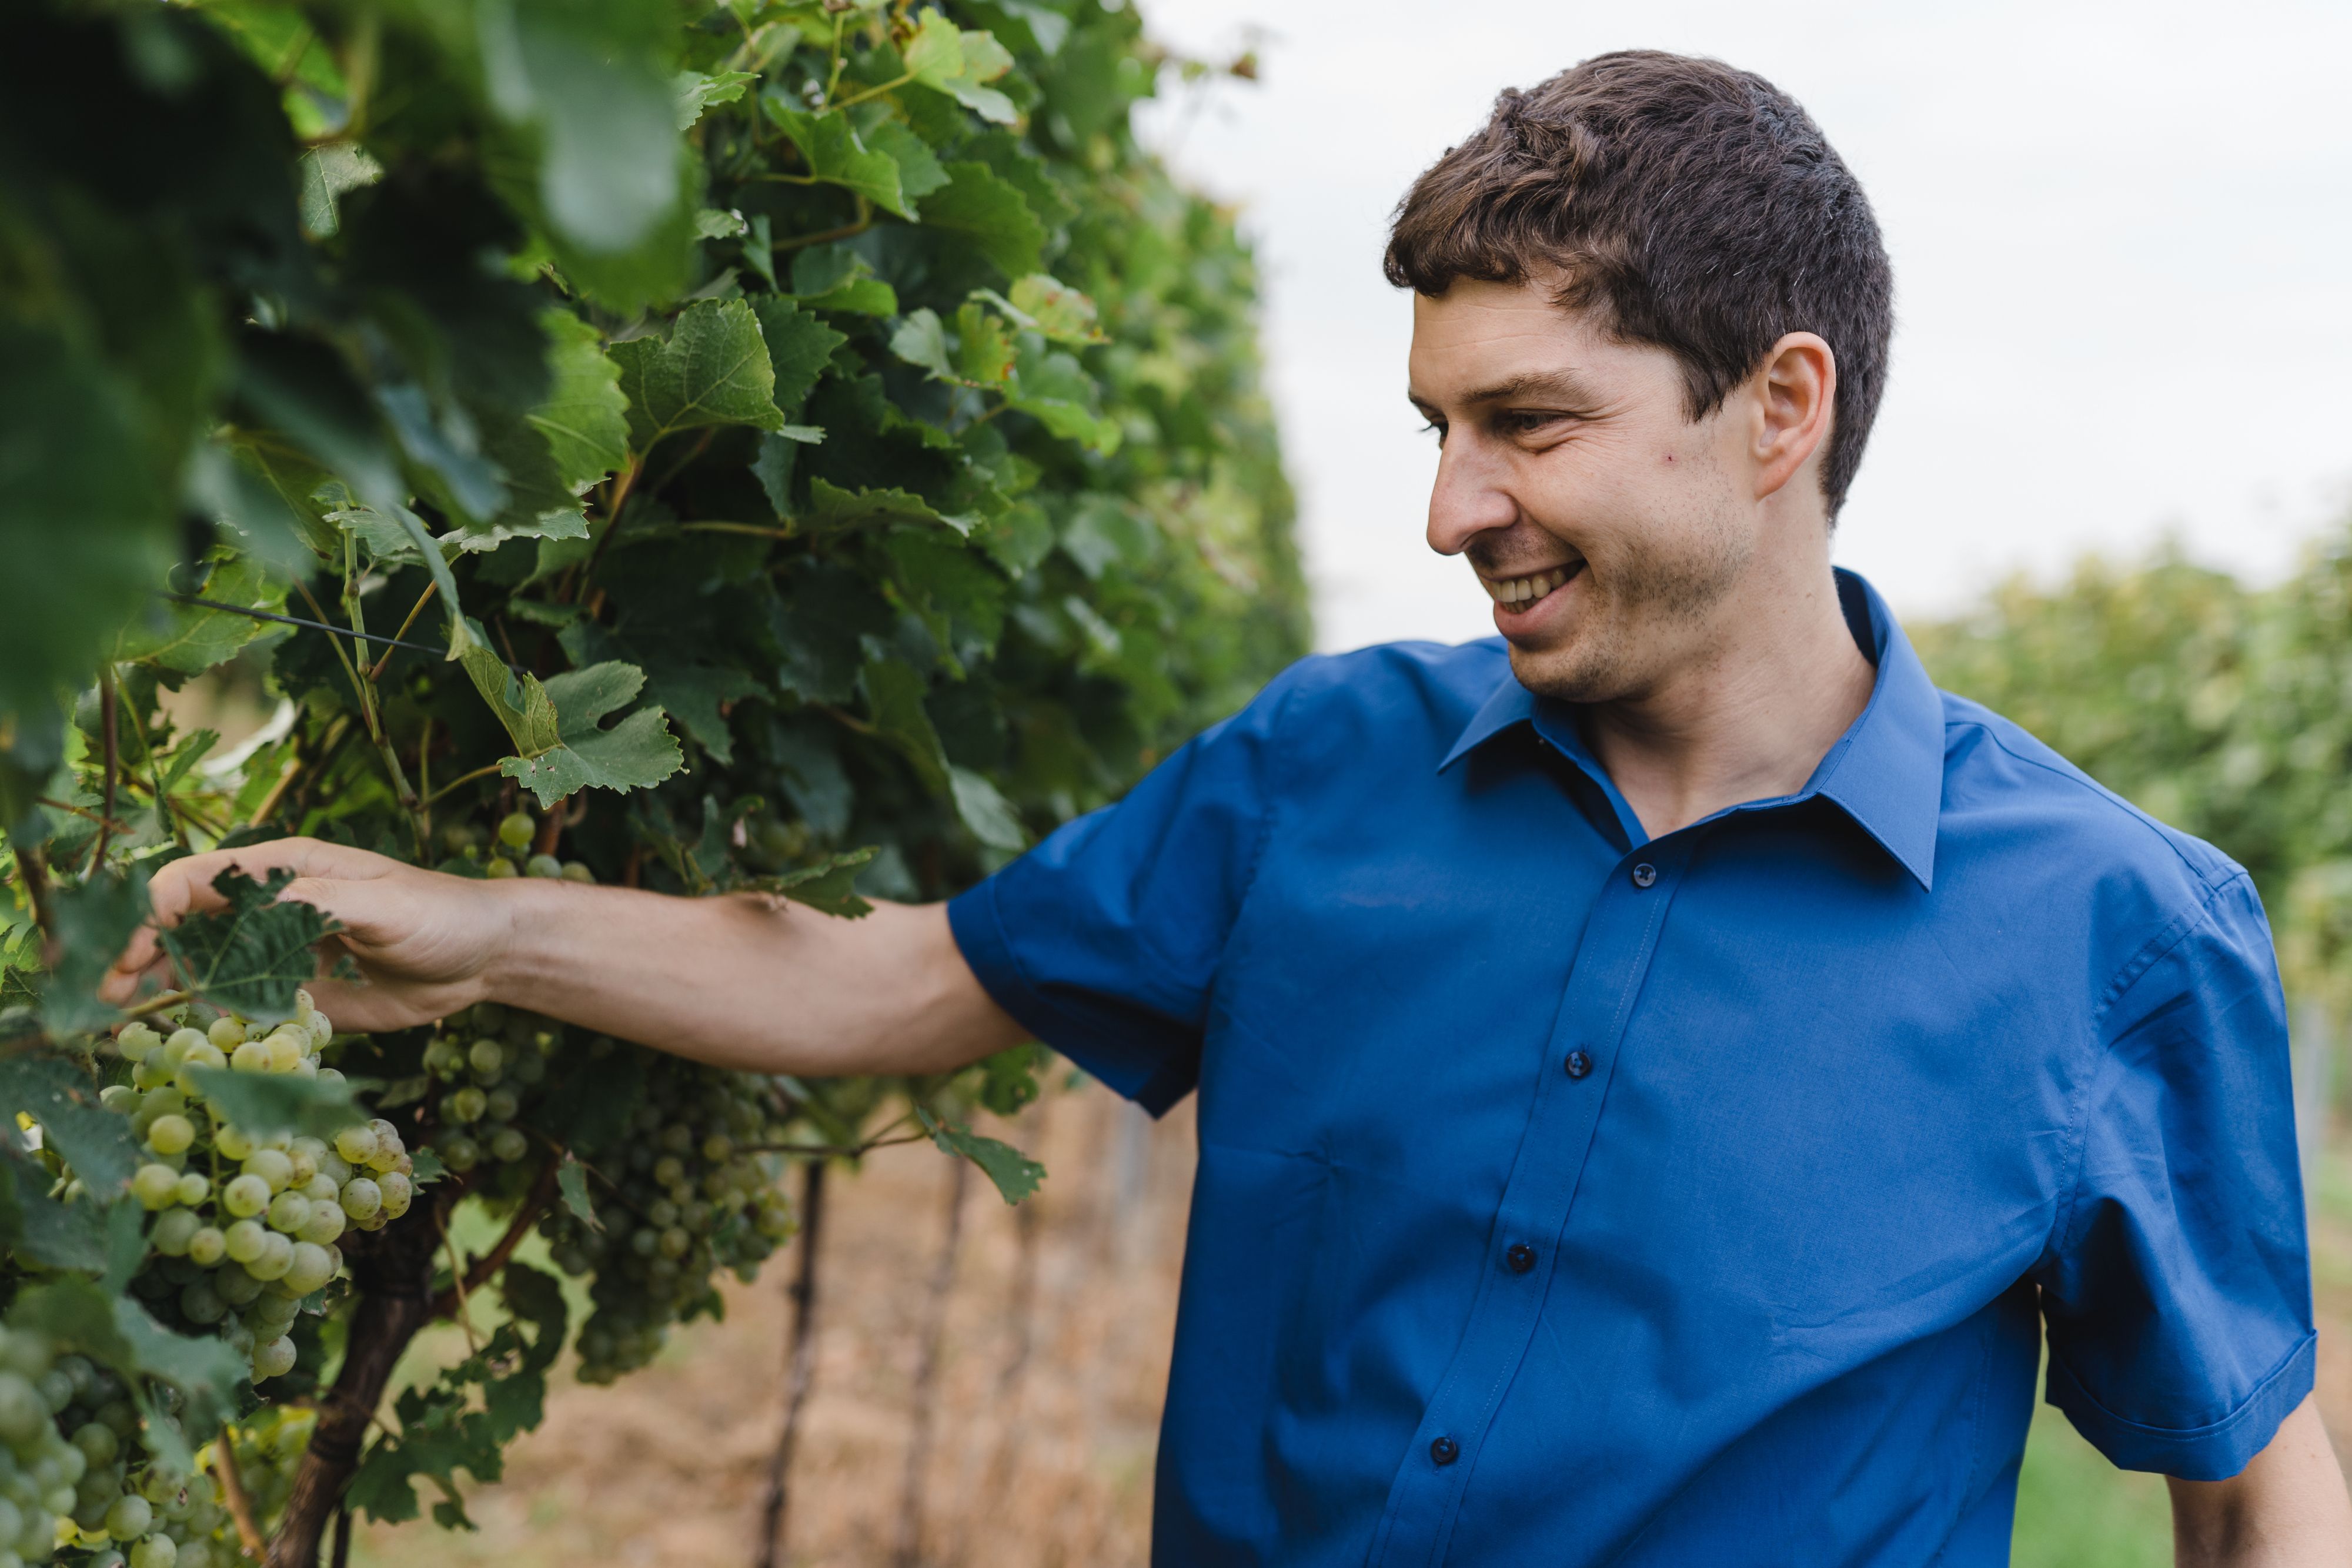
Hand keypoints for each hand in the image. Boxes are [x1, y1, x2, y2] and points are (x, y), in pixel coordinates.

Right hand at [104, 836, 516, 1031]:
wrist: (483, 956)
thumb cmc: (437, 913)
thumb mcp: (381, 902)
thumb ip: (317, 901)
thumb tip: (254, 906)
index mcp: (282, 869)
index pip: (194, 880)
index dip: (153, 909)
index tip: (136, 947)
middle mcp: (269, 908)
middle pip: (182, 924)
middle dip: (139, 952)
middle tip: (109, 995)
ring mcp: (278, 953)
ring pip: (202, 965)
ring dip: (162, 987)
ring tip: (126, 1019)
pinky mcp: (296, 994)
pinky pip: (241, 1006)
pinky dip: (209, 1019)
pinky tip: (187, 1040)